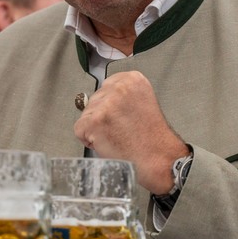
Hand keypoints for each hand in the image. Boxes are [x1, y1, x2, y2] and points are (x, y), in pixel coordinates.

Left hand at [73, 70, 189, 193]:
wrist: (158, 158)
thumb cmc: (152, 136)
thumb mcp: (142, 101)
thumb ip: (122, 96)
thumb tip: (101, 98)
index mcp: (132, 80)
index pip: (106, 87)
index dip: (110, 106)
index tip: (121, 116)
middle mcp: (119, 88)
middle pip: (95, 100)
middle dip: (102, 116)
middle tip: (121, 129)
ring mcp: (106, 104)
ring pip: (86, 115)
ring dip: (96, 128)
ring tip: (117, 136)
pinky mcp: (94, 121)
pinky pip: (79, 130)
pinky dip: (89, 140)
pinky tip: (107, 142)